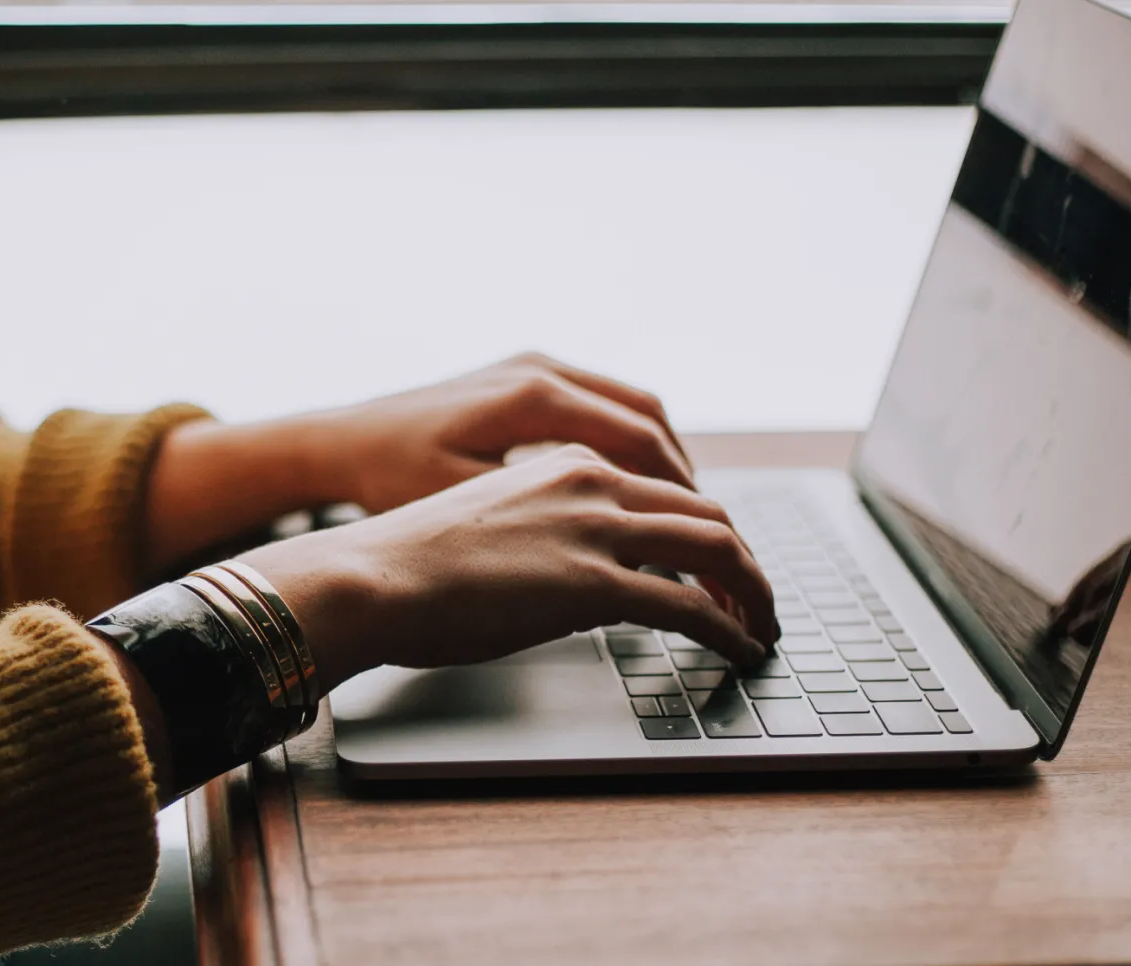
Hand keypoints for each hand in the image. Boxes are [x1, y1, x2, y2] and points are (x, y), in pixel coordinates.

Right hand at [238, 443, 777, 687]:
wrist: (369, 576)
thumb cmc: (407, 562)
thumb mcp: (489, 524)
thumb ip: (544, 532)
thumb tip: (571, 578)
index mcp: (564, 462)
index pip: (664, 487)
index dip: (704, 529)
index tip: (717, 565)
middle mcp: (590, 482)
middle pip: (706, 512)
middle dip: (744, 561)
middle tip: (756, 599)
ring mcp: (595, 529)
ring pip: (716, 548)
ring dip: (753, 592)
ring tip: (762, 628)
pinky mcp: (593, 583)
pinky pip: (691, 606)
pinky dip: (730, 628)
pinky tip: (739, 649)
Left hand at [303, 352, 692, 512]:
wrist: (341, 442)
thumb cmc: (390, 478)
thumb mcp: (467, 505)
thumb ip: (545, 518)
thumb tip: (621, 548)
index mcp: (533, 397)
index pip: (639, 441)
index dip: (681, 494)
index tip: (703, 538)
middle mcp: (540, 369)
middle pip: (647, 418)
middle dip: (683, 477)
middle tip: (707, 531)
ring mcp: (533, 366)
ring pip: (630, 406)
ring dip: (661, 457)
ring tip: (680, 513)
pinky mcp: (522, 376)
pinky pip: (600, 404)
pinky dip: (628, 443)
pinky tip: (632, 488)